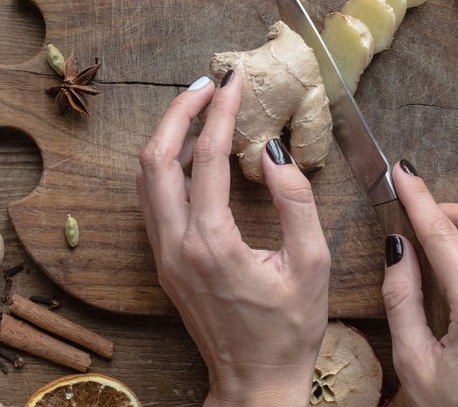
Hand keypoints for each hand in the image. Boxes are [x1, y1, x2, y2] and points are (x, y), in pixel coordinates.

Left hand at [139, 70, 330, 406]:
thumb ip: (295, 201)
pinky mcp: (166, 263)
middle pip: (155, 160)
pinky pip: (155, 201)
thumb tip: (273, 151)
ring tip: (200, 109)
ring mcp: (165, 256)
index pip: (207, 158)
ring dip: (169, 137)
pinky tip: (196, 155)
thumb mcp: (311, 264)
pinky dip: (168, 166)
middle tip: (206, 85)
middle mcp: (177, 247)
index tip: (233, 81)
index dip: (220, 113)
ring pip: (147, 179)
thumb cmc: (290, 331)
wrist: (256, 383)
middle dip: (178, 113)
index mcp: (211, 245)